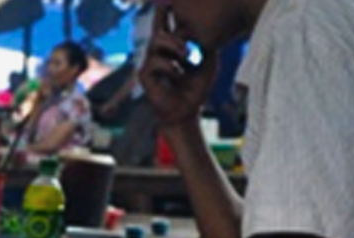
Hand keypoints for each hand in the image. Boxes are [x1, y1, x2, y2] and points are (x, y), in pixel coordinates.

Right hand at [141, 10, 216, 130]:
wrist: (187, 112)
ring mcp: (150, 63)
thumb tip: (209, 29)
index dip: (165, 10)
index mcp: (171, 48)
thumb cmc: (196, 88)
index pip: (166, 24)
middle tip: (186, 32)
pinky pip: (155, 63)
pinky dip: (170, 67)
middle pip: (158, 28)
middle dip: (168, 22)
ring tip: (186, 54)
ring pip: (156, 41)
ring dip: (173, 45)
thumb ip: (206, 45)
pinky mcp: (145, 76)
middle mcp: (158, 52)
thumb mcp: (207, 62)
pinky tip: (178, 74)